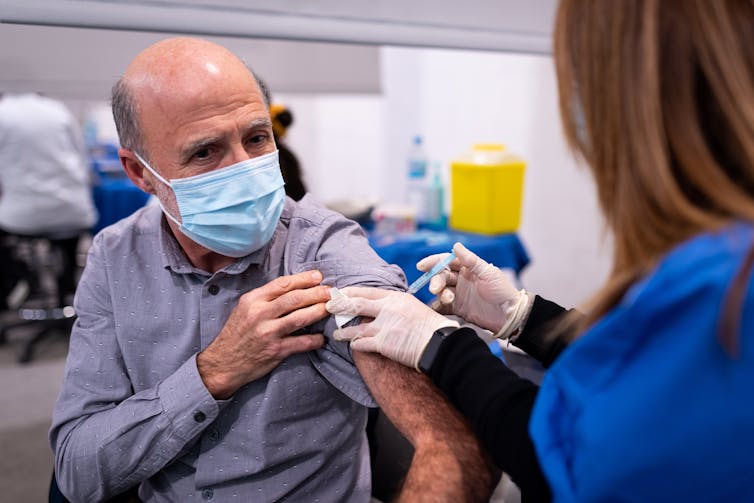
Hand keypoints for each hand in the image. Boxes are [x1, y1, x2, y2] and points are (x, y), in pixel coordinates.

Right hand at [197, 270, 329, 398]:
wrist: (223, 362)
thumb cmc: (237, 333)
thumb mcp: (245, 308)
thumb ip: (266, 298)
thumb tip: (295, 288)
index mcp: (253, 300)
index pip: (283, 284)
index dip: (304, 279)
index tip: (318, 276)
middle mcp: (260, 314)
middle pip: (295, 299)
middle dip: (317, 293)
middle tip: (331, 292)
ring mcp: (268, 333)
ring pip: (300, 318)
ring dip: (319, 311)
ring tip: (330, 308)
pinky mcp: (275, 351)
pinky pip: (301, 343)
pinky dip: (315, 340)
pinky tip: (322, 337)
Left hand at [326, 286, 458, 369]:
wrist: (440, 344)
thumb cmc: (430, 327)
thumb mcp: (413, 307)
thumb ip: (396, 306)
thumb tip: (382, 307)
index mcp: (395, 297)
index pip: (366, 291)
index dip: (350, 292)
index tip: (340, 293)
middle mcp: (387, 309)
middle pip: (356, 304)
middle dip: (339, 305)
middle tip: (328, 307)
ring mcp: (384, 326)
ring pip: (355, 327)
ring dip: (343, 331)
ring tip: (335, 334)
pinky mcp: (383, 343)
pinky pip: (362, 343)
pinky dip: (355, 344)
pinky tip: (352, 345)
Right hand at [417, 242, 532, 337]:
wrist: (509, 316)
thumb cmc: (502, 291)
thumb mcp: (487, 273)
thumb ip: (470, 260)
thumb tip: (455, 245)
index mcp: (468, 268)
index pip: (447, 261)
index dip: (433, 262)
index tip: (422, 266)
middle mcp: (461, 280)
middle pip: (441, 276)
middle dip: (436, 281)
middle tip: (435, 288)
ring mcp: (459, 294)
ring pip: (441, 291)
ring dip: (439, 294)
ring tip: (447, 299)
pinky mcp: (458, 309)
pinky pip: (443, 306)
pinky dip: (438, 306)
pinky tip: (437, 308)